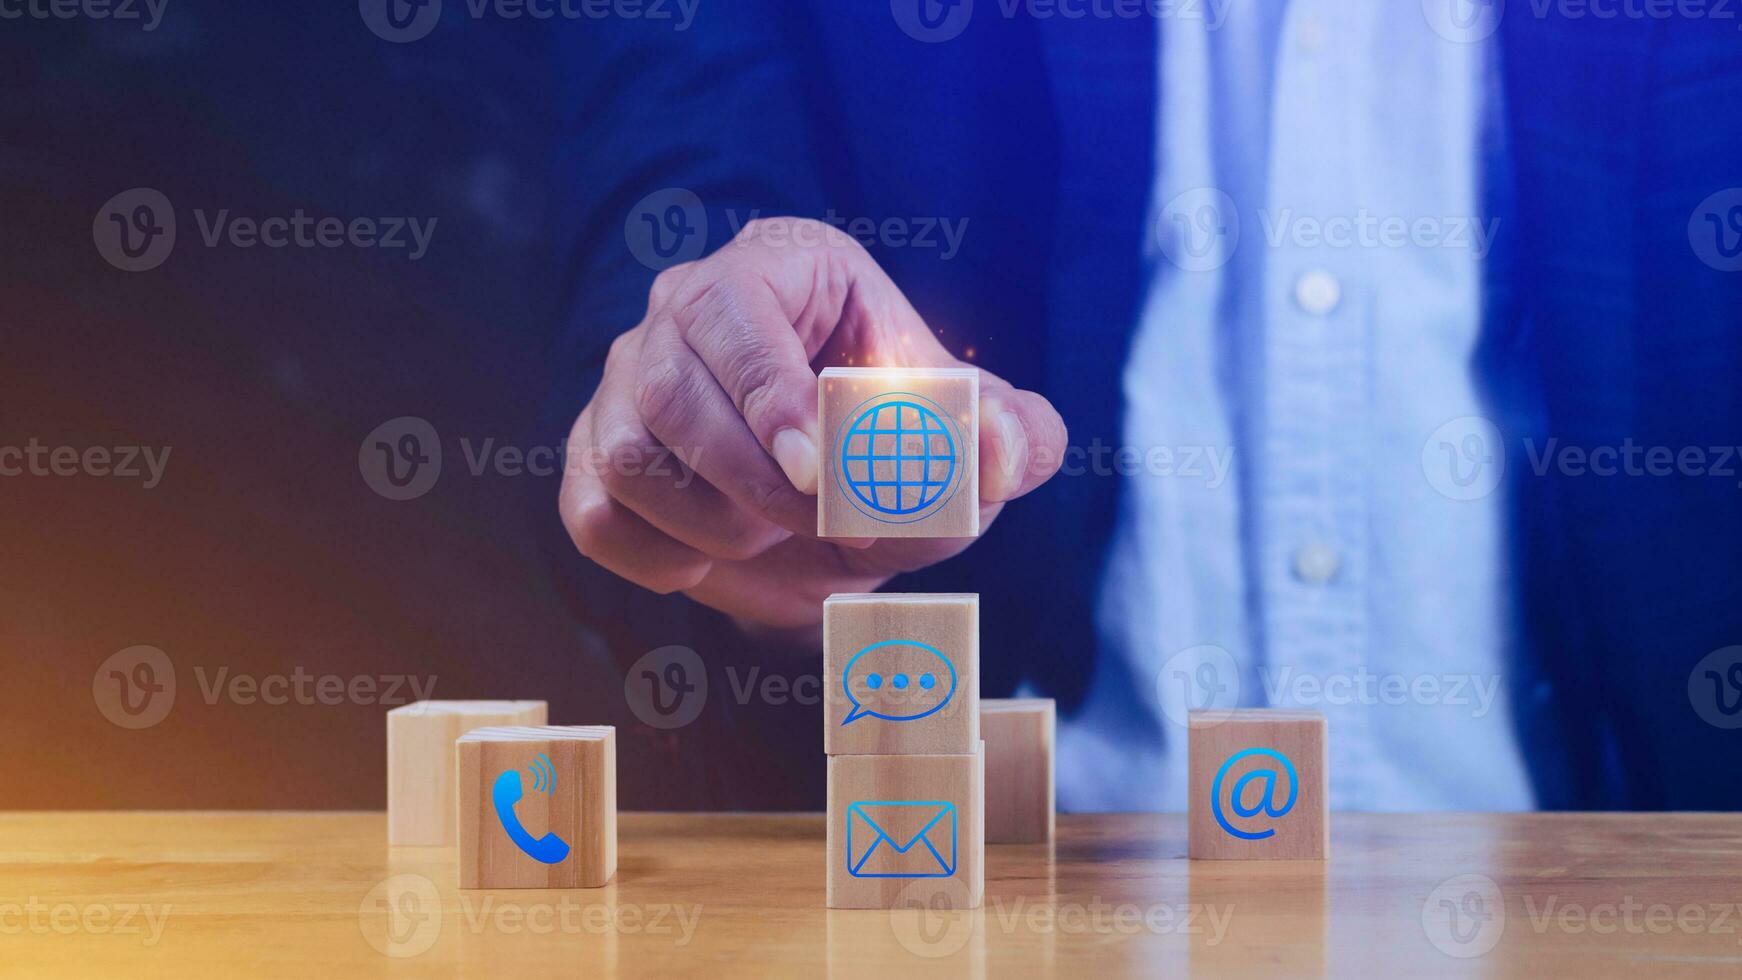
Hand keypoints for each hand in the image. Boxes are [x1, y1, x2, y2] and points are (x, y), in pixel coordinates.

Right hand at [560, 218, 1066, 632]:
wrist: (839, 522)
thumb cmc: (904, 458)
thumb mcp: (971, 448)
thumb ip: (1009, 439)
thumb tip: (999, 445)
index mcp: (779, 266)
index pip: (734, 306)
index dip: (768, 391)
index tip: (817, 471)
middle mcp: (684, 307)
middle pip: (672, 387)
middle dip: (756, 482)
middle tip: (828, 524)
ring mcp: (627, 381)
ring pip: (629, 457)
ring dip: (713, 523)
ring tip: (776, 530)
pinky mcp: (596, 456)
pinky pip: (597, 515)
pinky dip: (662, 558)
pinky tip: (718, 556)